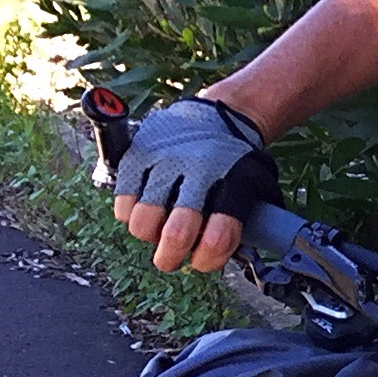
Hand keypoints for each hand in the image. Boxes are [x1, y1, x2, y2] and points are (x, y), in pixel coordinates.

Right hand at [110, 95, 279, 275]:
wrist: (215, 117)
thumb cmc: (233, 164)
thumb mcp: (254, 187)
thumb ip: (243, 223)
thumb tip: (221, 258)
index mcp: (233, 184)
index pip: (218, 236)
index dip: (208, 259)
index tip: (202, 260)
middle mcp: (197, 171)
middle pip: (176, 233)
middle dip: (170, 257)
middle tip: (170, 257)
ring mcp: (164, 162)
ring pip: (143, 223)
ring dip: (149, 235)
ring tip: (159, 225)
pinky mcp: (136, 156)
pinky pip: (123, 204)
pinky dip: (131, 214)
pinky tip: (146, 205)